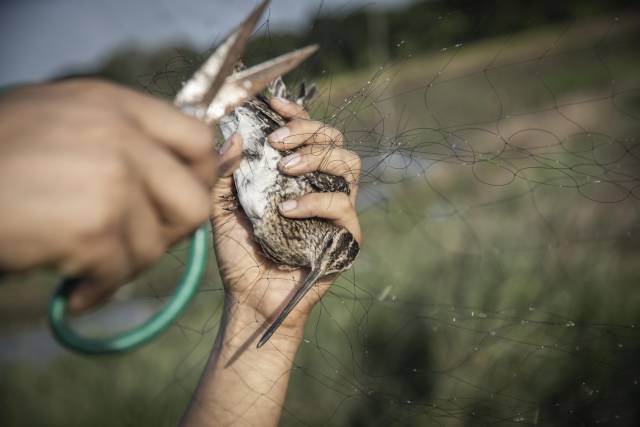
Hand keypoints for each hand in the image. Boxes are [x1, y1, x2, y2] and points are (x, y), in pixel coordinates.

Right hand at [0, 79, 218, 310]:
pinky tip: (73, 287)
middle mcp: (119, 135)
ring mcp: (109, 178)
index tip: (177, 202)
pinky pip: (120, 272)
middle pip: (193, 200)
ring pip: (156, 245)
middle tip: (135, 244)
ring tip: (87, 263)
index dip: (199, 178)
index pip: (199, 139)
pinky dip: (98, 289)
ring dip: (123, 265)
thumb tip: (209, 158)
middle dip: (170, 233)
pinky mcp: (91, 225)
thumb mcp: (64, 122)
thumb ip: (130, 138)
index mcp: (115, 105)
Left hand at [210, 97, 361, 341]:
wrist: (250, 297)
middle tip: (278, 143)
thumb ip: (225, 171)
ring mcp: (336, 209)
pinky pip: (343, 206)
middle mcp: (319, 185)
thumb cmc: (238, 253)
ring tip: (286, 170)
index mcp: (295, 175)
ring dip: (318, 158)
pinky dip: (315, 202)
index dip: (296, 113)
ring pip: (348, 164)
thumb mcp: (220, 206)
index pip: (308, 132)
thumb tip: (237, 134)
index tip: (275, 106)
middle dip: (308, 131)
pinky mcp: (346, 236)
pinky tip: (287, 210)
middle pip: (335, 139)